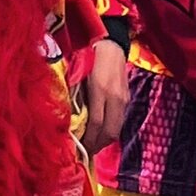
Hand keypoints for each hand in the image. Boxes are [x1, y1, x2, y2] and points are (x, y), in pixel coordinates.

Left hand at [78, 38, 127, 154]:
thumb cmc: (89, 57)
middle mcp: (115, 97)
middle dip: (98, 145)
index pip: (96, 124)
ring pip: (117, 128)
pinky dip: (110, 130)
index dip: (88, 140)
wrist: (111, 44)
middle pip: (110, 131)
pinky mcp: (127, 98)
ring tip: (92, 145)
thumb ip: (74, 97)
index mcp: (100, 90)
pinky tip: (100, 132)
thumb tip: (68, 120)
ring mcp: (124, 98)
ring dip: (105, 140)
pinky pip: (120, 120)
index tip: (79, 149)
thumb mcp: (77, 76)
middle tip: (86, 152)